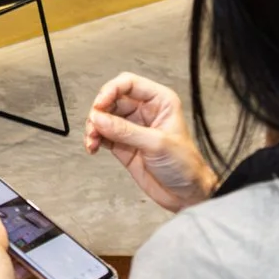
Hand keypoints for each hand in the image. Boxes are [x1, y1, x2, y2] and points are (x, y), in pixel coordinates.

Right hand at [85, 72, 215, 212]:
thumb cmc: (186, 166)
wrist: (186, 194)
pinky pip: (103, 135)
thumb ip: (126, 131)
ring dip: (94, 127)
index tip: (99, 104)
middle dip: (100, 112)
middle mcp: (145, 111)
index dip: (111, 90)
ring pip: (105, 118)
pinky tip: (93, 147)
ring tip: (92, 140)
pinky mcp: (123, 145)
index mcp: (160, 101)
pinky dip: (94, 139)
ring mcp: (133, 128)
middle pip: (112, 100)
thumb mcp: (157, 144)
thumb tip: (99, 118)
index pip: (129, 84)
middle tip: (94, 125)